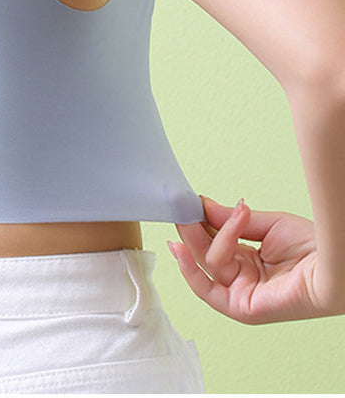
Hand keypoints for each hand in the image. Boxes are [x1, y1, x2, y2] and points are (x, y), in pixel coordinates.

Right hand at [169, 195, 343, 323]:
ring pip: (207, 263)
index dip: (198, 222)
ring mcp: (240, 293)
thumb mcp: (264, 224)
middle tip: (179, 204)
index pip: (213, 242)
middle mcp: (242, 278)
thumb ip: (230, 221)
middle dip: (190, 227)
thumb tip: (202, 206)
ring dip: (204, 235)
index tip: (185, 202)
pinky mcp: (241, 308)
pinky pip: (207, 289)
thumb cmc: (311, 247)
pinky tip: (181, 248)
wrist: (331, 264)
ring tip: (202, 211)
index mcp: (248, 261)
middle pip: (204, 253)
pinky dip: (190, 269)